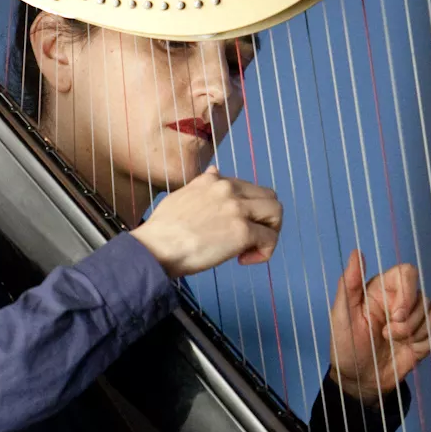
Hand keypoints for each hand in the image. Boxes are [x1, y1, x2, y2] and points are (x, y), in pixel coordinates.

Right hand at [131, 166, 282, 278]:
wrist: (155, 247)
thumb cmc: (162, 230)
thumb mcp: (181, 195)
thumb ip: (201, 186)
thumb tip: (214, 172)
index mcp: (213, 181)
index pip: (247, 188)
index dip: (247, 209)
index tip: (233, 226)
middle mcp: (228, 189)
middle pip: (268, 197)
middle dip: (265, 219)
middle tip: (251, 238)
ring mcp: (237, 209)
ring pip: (276, 213)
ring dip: (270, 232)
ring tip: (251, 248)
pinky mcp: (242, 231)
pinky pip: (270, 239)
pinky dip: (264, 252)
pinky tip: (244, 259)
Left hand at [328, 250, 430, 405]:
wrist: (358, 380)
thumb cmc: (346, 345)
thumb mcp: (341, 315)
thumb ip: (349, 283)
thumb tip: (356, 252)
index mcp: (382, 289)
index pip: (408, 272)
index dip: (409, 291)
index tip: (396, 314)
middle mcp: (401, 301)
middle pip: (423, 296)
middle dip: (409, 320)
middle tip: (387, 335)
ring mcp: (414, 320)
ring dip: (416, 332)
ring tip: (394, 343)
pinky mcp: (424, 339)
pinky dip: (425, 344)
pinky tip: (407, 351)